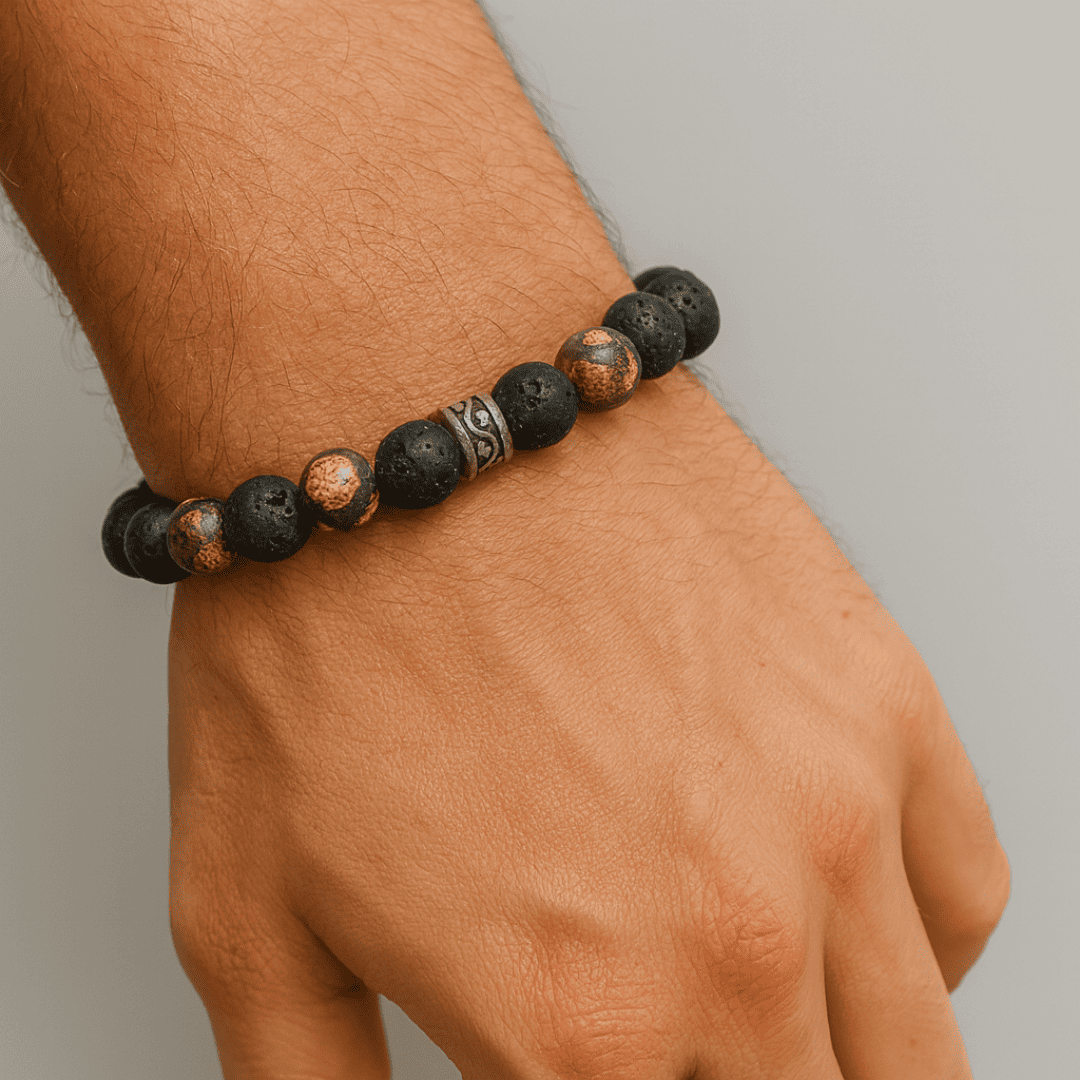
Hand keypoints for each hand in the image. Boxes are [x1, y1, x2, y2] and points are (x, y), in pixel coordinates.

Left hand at [168, 365, 1008, 1078]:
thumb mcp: (247, 913)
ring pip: (911, 1054)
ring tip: (767, 1028)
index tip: (594, 1075)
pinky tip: (835, 914)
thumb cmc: (324, 626)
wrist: (418, 405)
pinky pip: (961, 894)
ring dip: (840, 1061)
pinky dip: (911, 942)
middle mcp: (733, 946)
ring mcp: (833, 815)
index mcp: (580, 1030)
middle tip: (673, 1056)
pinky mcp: (882, 701)